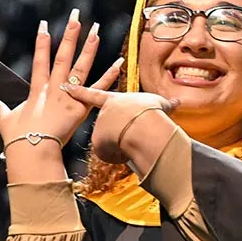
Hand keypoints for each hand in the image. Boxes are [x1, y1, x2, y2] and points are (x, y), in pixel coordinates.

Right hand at [0, 10, 123, 152]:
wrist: (33, 152)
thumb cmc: (18, 139)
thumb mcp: (4, 119)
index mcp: (37, 90)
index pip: (40, 60)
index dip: (43, 41)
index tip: (45, 24)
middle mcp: (54, 89)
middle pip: (63, 56)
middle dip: (70, 35)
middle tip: (76, 15)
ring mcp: (68, 97)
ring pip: (81, 68)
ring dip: (89, 48)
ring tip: (96, 29)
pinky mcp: (81, 108)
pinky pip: (97, 90)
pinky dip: (109, 77)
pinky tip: (119, 62)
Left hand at [62, 85, 177, 165]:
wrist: (142, 127)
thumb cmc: (150, 112)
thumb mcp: (157, 104)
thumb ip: (164, 104)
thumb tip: (177, 102)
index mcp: (112, 101)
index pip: (90, 94)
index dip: (77, 91)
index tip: (64, 85)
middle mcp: (102, 114)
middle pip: (108, 126)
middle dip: (119, 132)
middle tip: (133, 132)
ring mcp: (98, 129)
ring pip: (109, 141)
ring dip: (121, 144)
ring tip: (133, 140)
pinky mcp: (98, 145)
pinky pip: (108, 154)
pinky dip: (117, 155)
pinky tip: (126, 150)